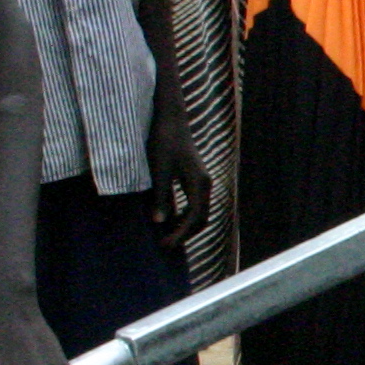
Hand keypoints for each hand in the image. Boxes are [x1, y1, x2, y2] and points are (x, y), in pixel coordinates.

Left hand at [146, 101, 213, 247]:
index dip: (181, 234)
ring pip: (200, 212)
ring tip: (167, 236)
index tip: (165, 244)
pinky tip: (170, 219)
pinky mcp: (195, 178)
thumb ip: (162, 196)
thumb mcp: (159, 170)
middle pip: (202, 218)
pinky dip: (185, 215)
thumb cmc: (163, 141)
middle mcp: (205, 184)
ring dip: (186, 226)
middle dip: (185, 234)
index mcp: (199, 183)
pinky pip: (195, 203)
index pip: (195, 217)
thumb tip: (160, 222)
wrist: (170, 119)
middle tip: (165, 245)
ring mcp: (202, 181)